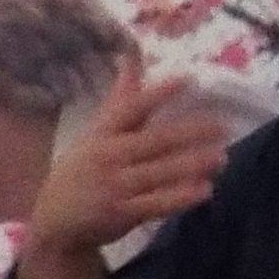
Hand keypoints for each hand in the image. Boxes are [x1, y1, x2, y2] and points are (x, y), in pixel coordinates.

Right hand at [25, 51, 228, 257]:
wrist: (55, 221)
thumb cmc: (82, 171)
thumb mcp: (96, 133)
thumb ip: (121, 98)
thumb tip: (133, 56)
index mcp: (103, 133)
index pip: (131, 108)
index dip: (158, 94)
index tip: (188, 79)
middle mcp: (109, 156)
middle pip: (154, 141)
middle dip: (190, 133)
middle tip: (224, 127)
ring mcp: (114, 186)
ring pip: (160, 172)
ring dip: (192, 164)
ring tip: (221, 158)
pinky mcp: (121, 213)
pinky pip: (156, 204)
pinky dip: (180, 197)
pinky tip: (204, 191)